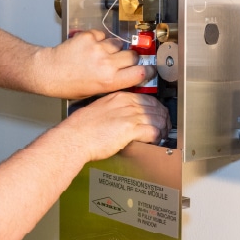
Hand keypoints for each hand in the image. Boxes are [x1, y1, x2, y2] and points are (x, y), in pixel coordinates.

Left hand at [35, 29, 153, 98]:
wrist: (48, 72)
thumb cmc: (68, 86)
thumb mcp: (95, 92)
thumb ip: (114, 83)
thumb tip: (131, 76)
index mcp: (109, 81)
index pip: (141, 73)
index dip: (147, 70)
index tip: (149, 69)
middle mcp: (106, 64)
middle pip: (133, 55)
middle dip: (130, 58)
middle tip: (122, 61)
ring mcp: (97, 49)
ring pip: (118, 44)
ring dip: (114, 48)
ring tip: (101, 55)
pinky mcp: (89, 37)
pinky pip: (103, 35)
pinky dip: (99, 40)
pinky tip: (91, 48)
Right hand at [56, 92, 170, 162]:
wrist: (74, 137)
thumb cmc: (81, 128)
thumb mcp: (99, 110)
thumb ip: (114, 111)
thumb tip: (124, 119)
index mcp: (119, 97)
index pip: (147, 99)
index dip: (157, 109)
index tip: (158, 115)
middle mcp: (126, 104)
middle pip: (156, 108)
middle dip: (163, 119)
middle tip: (165, 128)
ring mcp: (129, 115)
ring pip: (157, 119)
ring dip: (162, 129)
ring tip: (162, 137)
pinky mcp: (130, 129)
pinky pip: (153, 131)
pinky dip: (157, 137)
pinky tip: (154, 141)